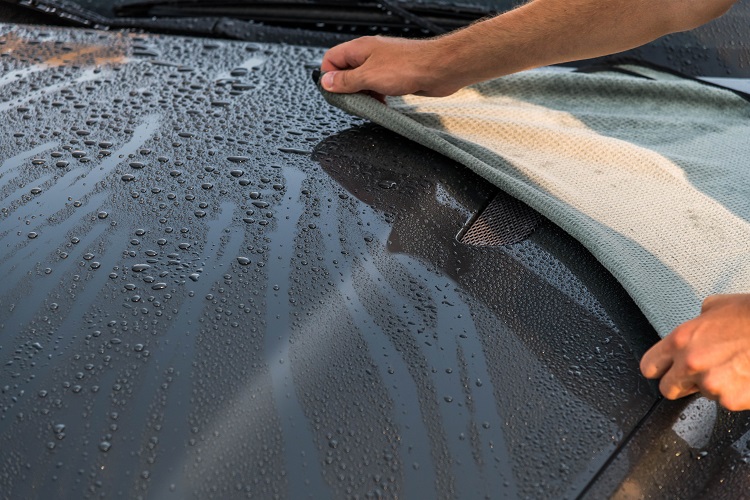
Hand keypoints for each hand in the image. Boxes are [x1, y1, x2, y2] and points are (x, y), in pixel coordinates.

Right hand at [320, 35, 464, 97]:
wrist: (439, 69)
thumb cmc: (408, 67)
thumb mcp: (369, 77)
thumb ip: (346, 81)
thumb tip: (326, 82)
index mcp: (360, 48)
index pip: (332, 59)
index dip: (329, 77)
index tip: (333, 93)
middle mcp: (370, 54)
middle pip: (346, 71)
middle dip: (347, 89)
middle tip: (352, 102)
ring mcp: (383, 64)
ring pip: (363, 81)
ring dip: (363, 94)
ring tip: (369, 104)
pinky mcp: (395, 75)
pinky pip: (378, 86)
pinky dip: (377, 96)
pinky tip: (382, 104)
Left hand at [640, 294, 749, 410]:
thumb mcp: (716, 306)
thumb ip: (698, 323)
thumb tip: (697, 327)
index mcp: (680, 340)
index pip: (649, 366)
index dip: (658, 370)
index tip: (664, 371)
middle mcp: (690, 364)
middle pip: (668, 389)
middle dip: (682, 384)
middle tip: (700, 375)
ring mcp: (711, 385)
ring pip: (704, 395)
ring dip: (715, 386)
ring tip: (734, 368)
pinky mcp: (732, 400)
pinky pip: (728, 402)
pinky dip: (737, 394)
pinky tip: (746, 377)